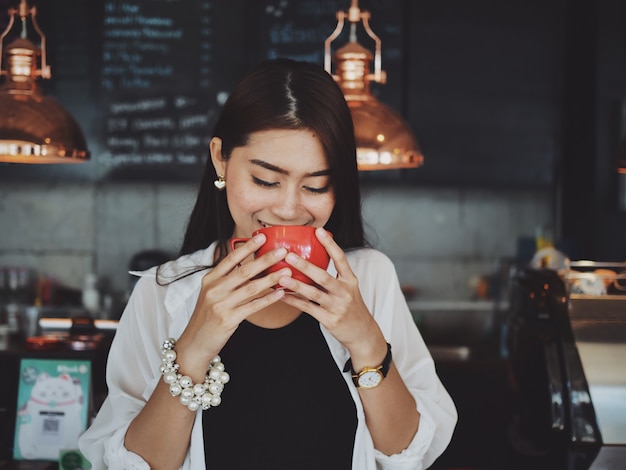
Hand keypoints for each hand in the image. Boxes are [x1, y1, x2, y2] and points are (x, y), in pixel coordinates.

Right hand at [175, 233, 291, 379]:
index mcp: (210, 279)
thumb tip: (251, 266)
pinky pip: (253, 306)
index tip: (262, 237)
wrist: (194, 343)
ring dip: (271, 278)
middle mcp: (214, 289)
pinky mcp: (228, 319)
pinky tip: (280, 293)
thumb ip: (227, 280)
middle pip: (244, 271)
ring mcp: (221, 304)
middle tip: (282, 251)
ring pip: (251, 288)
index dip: (247, 247)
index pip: (230, 258)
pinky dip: (268, 299)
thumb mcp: (212, 294)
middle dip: (265, 259)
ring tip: (286, 271)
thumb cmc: (207, 317)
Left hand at [277, 228, 386, 366]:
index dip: (330, 244)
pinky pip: (308, 308)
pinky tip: (282, 295)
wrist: (362, 333)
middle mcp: (345, 292)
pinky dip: (294, 301)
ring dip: (296, 285)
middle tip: (289, 255)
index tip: (318, 231)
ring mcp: (337, 306)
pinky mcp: (329, 319)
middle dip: (305, 266)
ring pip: (314, 293)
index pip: (340, 259)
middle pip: (323, 277)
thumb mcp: (348, 288)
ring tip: (281, 277)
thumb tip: (311, 260)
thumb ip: (334, 276)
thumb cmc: (351, 307)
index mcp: (350, 280)